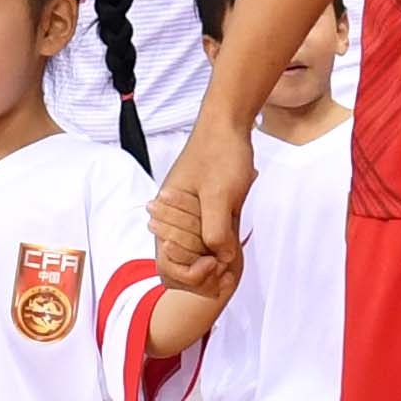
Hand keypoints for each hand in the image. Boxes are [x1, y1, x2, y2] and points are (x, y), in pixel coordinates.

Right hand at [154, 117, 255, 296]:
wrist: (228, 125)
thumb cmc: (220, 154)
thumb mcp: (220, 195)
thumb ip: (216, 231)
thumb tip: (221, 260)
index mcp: (166, 215)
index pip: (167, 264)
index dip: (191, 275)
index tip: (215, 266)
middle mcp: (172, 218)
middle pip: (179, 264)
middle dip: (202, 274)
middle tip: (227, 273)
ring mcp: (188, 215)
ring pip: (194, 254)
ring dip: (212, 262)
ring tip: (232, 263)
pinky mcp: (204, 211)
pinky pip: (207, 240)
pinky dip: (219, 248)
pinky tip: (234, 247)